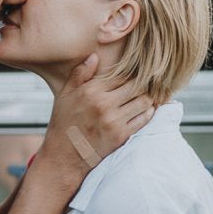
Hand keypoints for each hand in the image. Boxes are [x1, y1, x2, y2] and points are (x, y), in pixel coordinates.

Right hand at [35, 54, 154, 188]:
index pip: (121, 74)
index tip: (135, 73)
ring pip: (143, 101)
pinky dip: (149, 112)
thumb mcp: (65, 95)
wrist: (63, 157)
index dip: (130, 73)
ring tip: (147, 95)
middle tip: (147, 82)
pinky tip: (147, 109)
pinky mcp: (122, 135)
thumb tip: (94, 56)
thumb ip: (80, 74)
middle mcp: (104, 104)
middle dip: (142, 83)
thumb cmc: (63, 124)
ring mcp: (114, 121)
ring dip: (148, 97)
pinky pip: (144, 119)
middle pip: (136, 85)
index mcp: (90, 91)